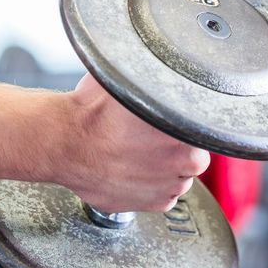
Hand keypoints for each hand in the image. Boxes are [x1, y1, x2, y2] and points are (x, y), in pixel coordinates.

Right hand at [48, 74, 210, 212]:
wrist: (63, 141)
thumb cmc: (92, 111)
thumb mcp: (128, 79)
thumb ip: (155, 76)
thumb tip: (164, 62)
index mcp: (185, 130)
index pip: (204, 127)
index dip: (187, 124)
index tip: (170, 122)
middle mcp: (182, 162)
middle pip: (195, 154)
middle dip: (179, 147)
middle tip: (153, 138)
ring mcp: (167, 186)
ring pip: (180, 177)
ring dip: (167, 168)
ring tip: (140, 155)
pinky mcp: (151, 204)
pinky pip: (165, 196)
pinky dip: (154, 187)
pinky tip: (136, 171)